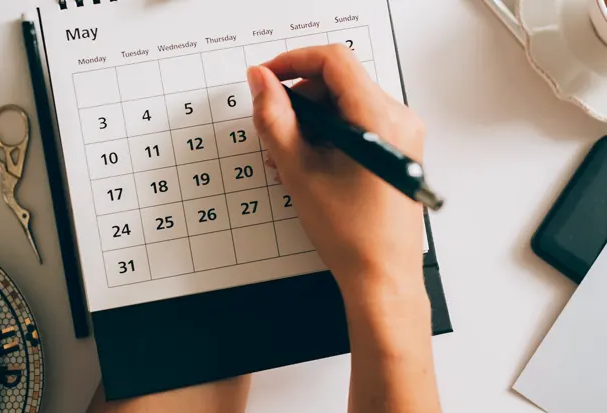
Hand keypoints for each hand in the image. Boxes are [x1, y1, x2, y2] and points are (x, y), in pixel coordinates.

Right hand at [247, 45, 426, 302]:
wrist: (382, 277)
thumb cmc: (353, 236)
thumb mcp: (300, 172)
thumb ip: (275, 119)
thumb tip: (262, 82)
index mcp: (380, 119)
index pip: (334, 60)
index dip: (293, 61)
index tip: (266, 78)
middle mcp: (399, 119)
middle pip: (339, 81)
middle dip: (299, 99)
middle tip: (274, 130)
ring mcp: (401, 134)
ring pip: (345, 103)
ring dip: (311, 121)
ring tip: (288, 157)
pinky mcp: (396, 149)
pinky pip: (357, 123)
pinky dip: (328, 134)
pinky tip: (309, 164)